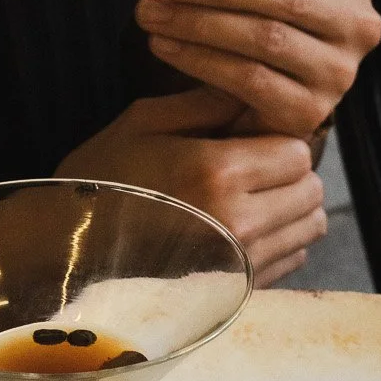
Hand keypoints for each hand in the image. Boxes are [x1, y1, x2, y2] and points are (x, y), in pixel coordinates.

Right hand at [59, 86, 326, 285]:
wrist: (70, 248)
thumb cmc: (104, 176)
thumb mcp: (147, 120)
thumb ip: (209, 103)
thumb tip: (257, 93)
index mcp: (218, 172)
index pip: (297, 152)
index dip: (281, 140)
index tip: (256, 139)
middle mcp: (238, 221)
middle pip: (310, 191)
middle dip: (291, 173)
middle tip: (257, 167)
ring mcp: (240, 261)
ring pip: (309, 226)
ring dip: (292, 207)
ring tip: (255, 197)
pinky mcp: (238, 288)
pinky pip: (293, 258)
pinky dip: (282, 239)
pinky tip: (246, 227)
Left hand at [134, 0, 380, 137]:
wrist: (256, 89)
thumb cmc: (260, 11)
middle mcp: (360, 27)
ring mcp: (339, 75)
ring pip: (265, 39)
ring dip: (200, 24)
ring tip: (151, 13)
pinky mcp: (308, 114)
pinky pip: (249, 81)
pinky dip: (200, 62)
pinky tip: (164, 46)